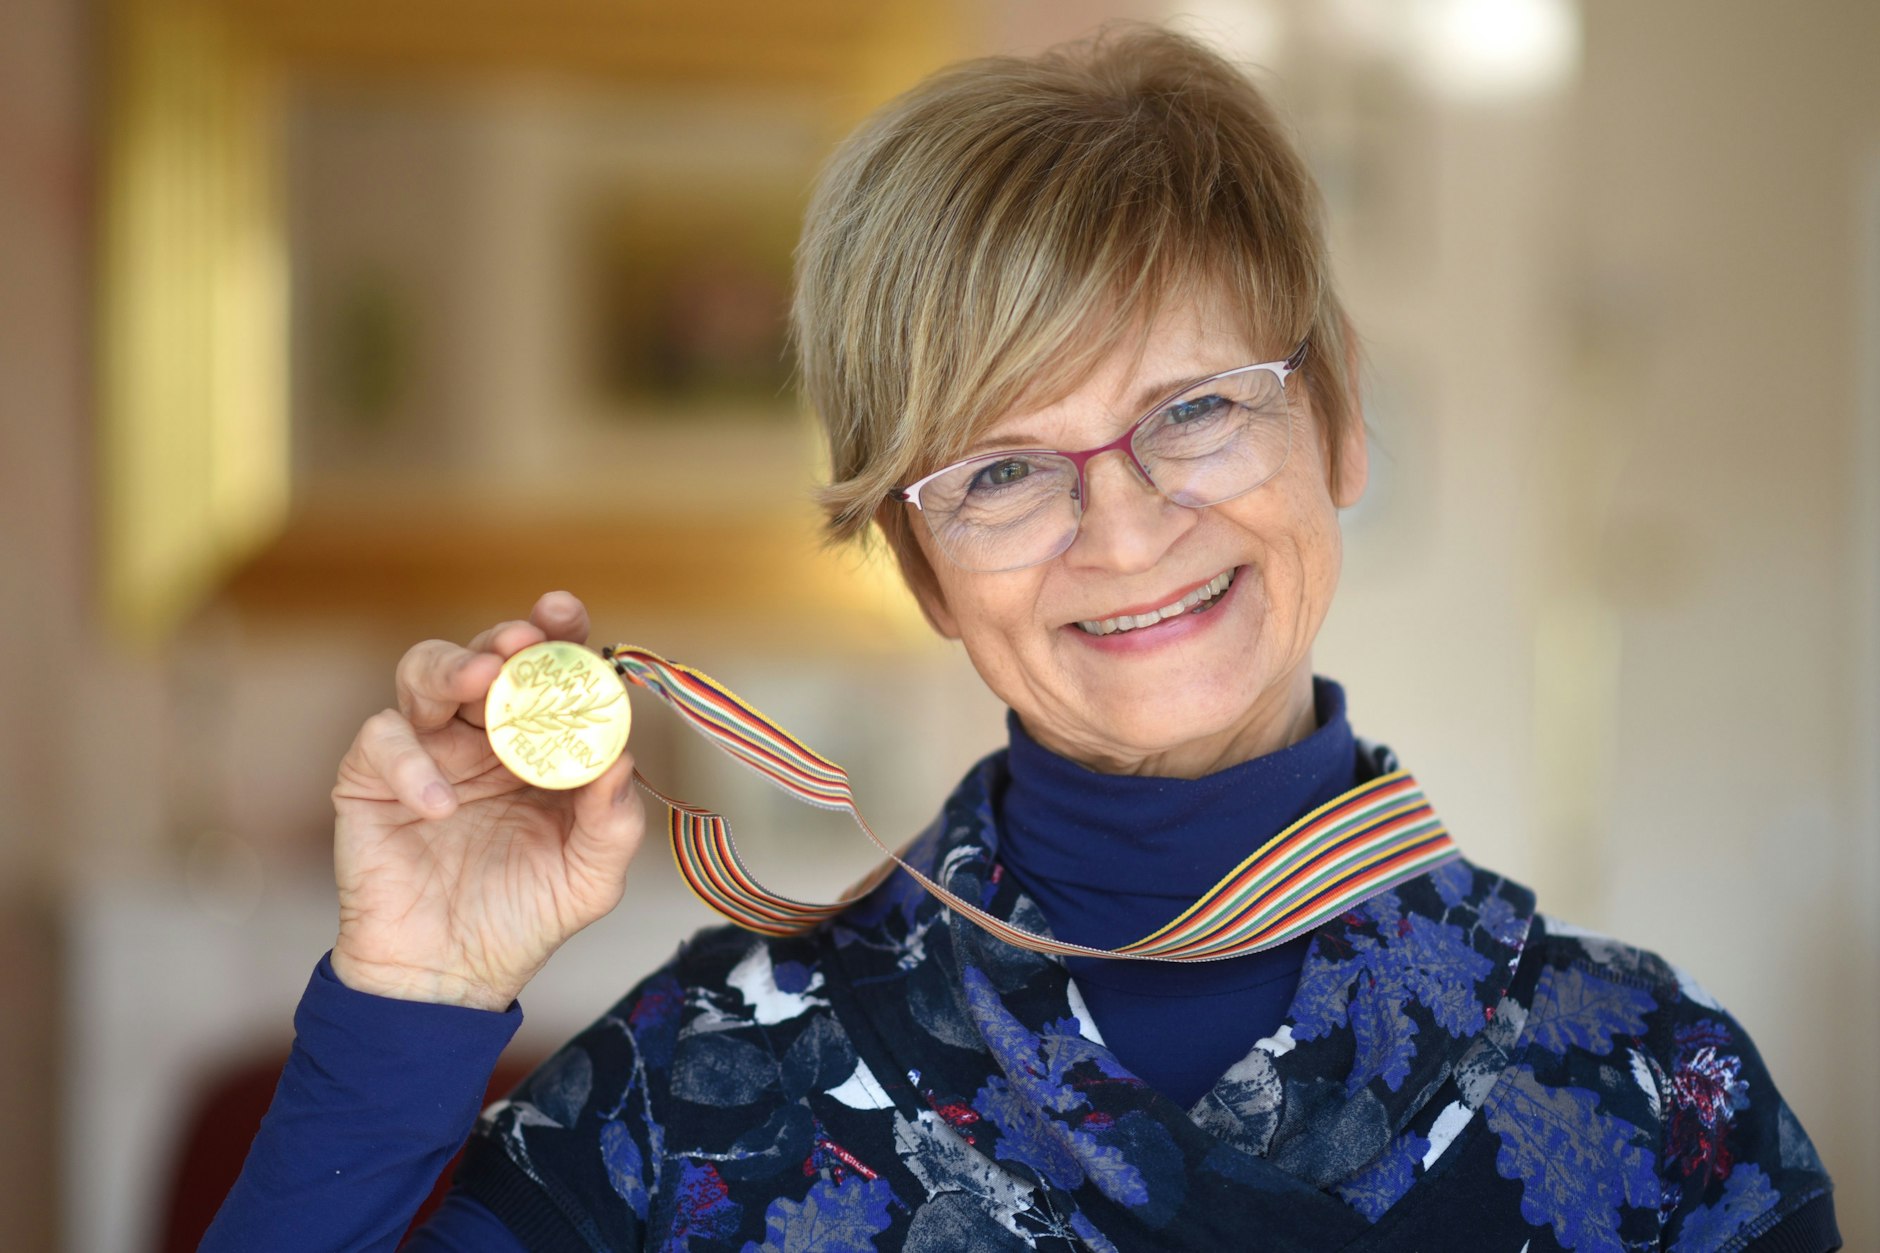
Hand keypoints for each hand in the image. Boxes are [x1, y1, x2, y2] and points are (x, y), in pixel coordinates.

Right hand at [329, 591, 646, 1009]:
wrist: (448, 979)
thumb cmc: (523, 917)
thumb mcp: (589, 878)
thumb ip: (612, 823)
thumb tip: (621, 761)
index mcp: (540, 745)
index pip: (551, 674)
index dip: (560, 636)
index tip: (567, 615)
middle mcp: (482, 736)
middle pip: (487, 656)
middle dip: (507, 638)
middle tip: (524, 641)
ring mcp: (426, 751)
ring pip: (423, 673)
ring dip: (453, 667)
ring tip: (482, 679)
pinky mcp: (370, 780)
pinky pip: (381, 742)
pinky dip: (411, 763)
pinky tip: (441, 805)